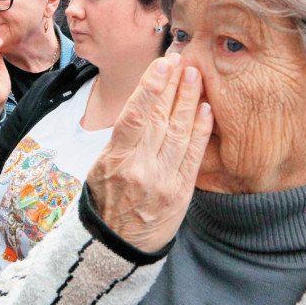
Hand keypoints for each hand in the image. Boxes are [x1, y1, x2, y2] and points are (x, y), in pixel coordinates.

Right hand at [86, 52, 213, 252]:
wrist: (116, 246)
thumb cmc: (105, 202)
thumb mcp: (98, 170)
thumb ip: (120, 141)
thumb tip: (140, 106)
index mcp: (115, 160)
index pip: (135, 116)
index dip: (150, 88)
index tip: (161, 65)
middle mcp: (140, 168)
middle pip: (161, 119)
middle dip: (172, 85)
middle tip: (182, 58)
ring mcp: (163, 180)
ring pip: (180, 133)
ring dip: (189, 100)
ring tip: (196, 74)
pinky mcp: (181, 192)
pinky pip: (194, 156)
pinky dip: (202, 131)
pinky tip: (206, 109)